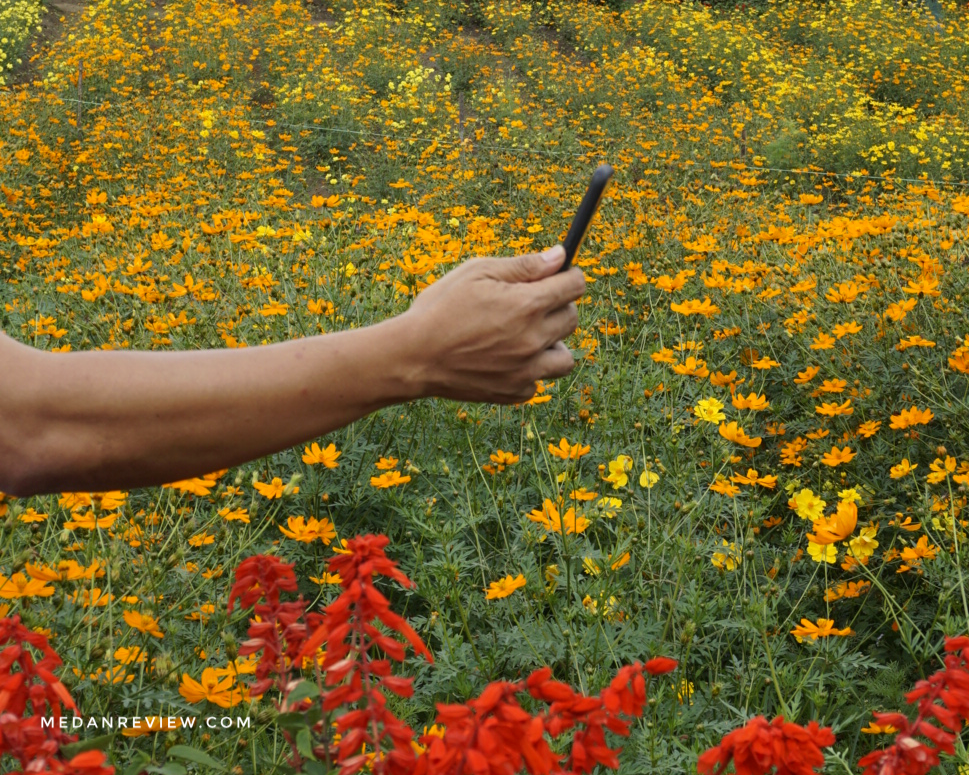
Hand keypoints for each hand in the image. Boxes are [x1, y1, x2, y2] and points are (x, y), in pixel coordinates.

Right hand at [398, 244, 586, 403]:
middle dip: (558, 306)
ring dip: (553, 344)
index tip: (560, 276)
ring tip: (526, 336)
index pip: (575, 286)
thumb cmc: (440, 308)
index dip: (569, 276)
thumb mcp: (477, 273)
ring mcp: (525, 370)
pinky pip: (537, 381)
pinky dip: (528, 371)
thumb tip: (559, 257)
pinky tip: (506, 359)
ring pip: (564, 358)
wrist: (413, 356)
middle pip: (572, 319)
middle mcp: (533, 339)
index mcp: (527, 305)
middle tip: (530, 304)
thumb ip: (523, 266)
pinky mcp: (514, 392)